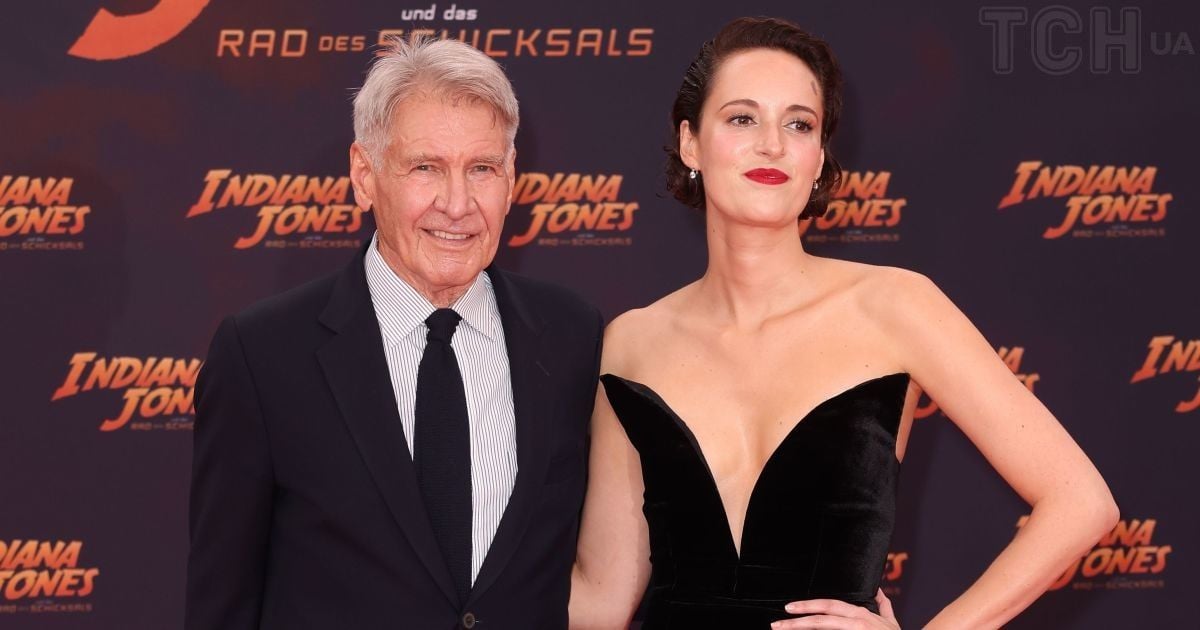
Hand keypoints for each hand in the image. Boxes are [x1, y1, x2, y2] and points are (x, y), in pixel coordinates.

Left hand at [772, 588, 899, 628]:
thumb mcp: (891, 622)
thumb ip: (883, 605)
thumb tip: (877, 590)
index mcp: (861, 616)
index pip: (829, 606)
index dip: (808, 606)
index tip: (789, 608)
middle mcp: (858, 623)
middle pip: (822, 619)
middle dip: (797, 621)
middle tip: (776, 624)